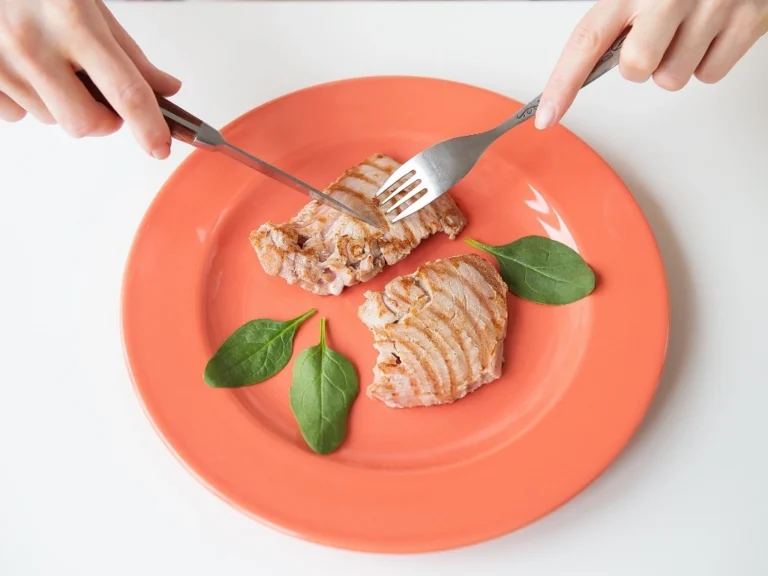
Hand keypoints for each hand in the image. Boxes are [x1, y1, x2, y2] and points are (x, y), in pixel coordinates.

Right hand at [0, 0, 179, 157]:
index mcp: (73, 21)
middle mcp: (34, 44)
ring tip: (52, 65)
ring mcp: (1, 62)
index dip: (149, 126)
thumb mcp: (88, 4)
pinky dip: (28, 100)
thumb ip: (128, 51)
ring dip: (62, 105)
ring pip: (50, 118)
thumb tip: (166, 88)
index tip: (160, 147)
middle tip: (103, 98)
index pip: (125, 90)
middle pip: (85, 122)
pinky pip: (16, 114)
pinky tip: (24, 67)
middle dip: (103, 120)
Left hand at [535, 0, 767, 128]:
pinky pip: (710, 74)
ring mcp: (712, 5)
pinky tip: (711, 34)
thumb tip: (588, 65)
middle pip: (637, 69)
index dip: (562, 83)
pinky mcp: (746, 20)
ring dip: (677, 65)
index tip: (548, 115)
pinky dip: (708, 62)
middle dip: (642, 67)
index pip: (586, 41)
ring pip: (673, 79)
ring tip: (690, 31)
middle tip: (658, 40)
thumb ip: (618, 19)